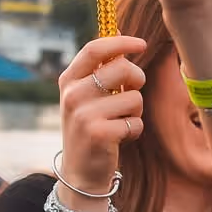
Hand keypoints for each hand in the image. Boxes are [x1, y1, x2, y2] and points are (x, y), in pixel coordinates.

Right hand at [57, 36, 147, 193]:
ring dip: (135, 111)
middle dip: (137, 79)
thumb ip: (99, 71)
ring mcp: (83, 114)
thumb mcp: (86, 97)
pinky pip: (135, 121)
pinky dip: (134, 130)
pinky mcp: (98, 133)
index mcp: (69, 80)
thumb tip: (121, 39)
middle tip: (132, 92)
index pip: (95, 49)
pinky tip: (120, 138)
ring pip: (133, 97)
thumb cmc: (90, 127)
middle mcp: (73, 94)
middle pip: (121, 68)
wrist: (80, 172)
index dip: (121, 42)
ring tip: (120, 121)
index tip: (142, 44)